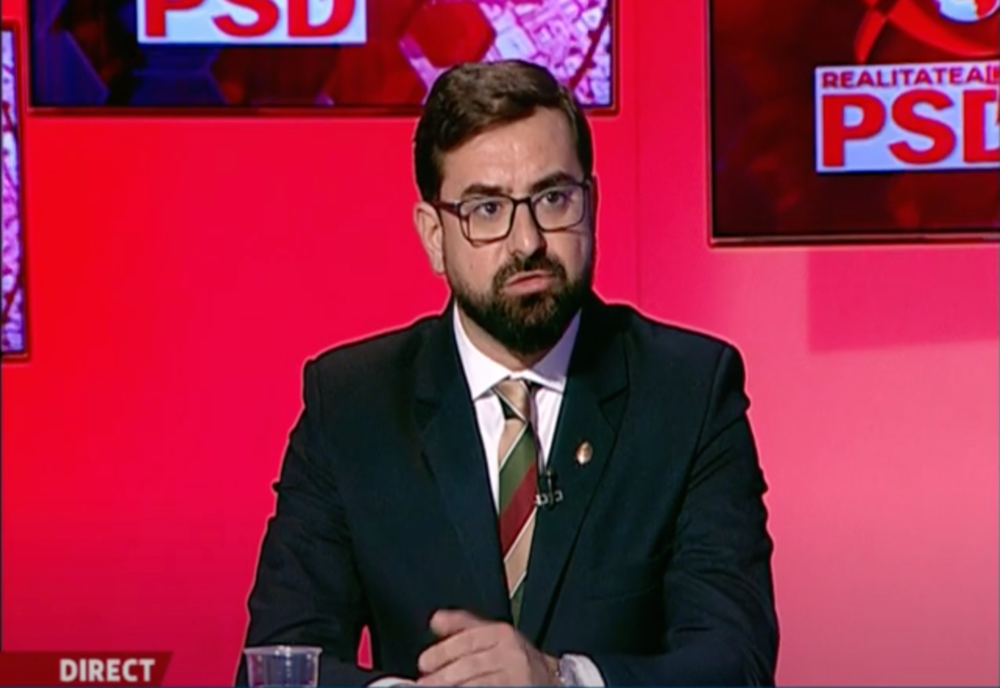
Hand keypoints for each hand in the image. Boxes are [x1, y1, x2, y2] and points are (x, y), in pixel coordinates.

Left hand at [416, 610, 559, 686]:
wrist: (550, 679)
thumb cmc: (516, 659)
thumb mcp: (492, 634)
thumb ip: (463, 626)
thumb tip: (435, 620)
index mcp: (502, 634)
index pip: (468, 640)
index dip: (442, 652)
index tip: (424, 663)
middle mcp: (512, 654)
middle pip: (470, 665)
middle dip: (443, 676)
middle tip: (423, 684)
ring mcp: (517, 677)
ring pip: (479, 683)